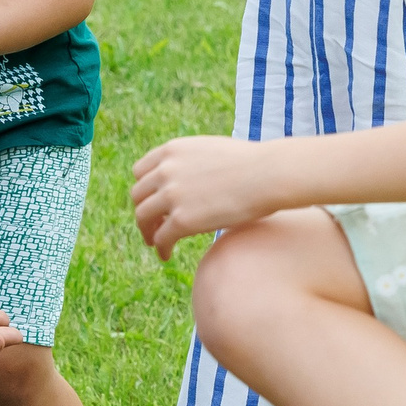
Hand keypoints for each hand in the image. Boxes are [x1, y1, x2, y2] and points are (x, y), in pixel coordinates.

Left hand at [130, 135, 289, 261]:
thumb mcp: (210, 150)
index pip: (140, 171)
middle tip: (152, 226)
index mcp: (172, 150)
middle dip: (144, 211)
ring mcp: (171, 195)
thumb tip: (191, 176)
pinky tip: (166, 255)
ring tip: (155, 242)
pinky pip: (160, 238)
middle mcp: (165, 170)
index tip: (152, 202)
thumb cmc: (251, 163)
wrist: (268, 174)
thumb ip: (190, 162)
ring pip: (143, 217)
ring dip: (148, 232)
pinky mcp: (181, 220)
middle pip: (138, 195)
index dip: (145, 190)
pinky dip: (160, 248)